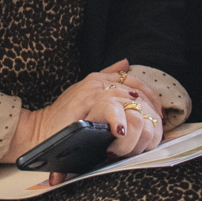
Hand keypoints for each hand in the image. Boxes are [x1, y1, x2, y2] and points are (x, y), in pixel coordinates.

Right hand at [9, 63, 167, 164]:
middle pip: (137, 93)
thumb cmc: (65, 119)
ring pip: (128, 100)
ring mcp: (92, 90)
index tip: (161, 116)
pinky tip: (122, 132)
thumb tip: (126, 63)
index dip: (152, 99)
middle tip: (154, 132)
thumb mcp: (87, 95)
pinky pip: (111, 107)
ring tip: (140, 137)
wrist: (40, 131)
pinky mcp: (85, 102)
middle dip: (149, 114)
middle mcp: (98, 81)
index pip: (136, 83)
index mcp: (100, 79)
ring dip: (138, 122)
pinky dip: (120, 120)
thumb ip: (107, 77)